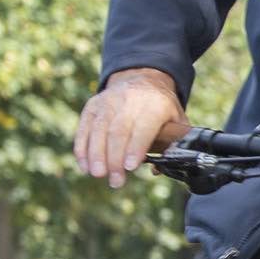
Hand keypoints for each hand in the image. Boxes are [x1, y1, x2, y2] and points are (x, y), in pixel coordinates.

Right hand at [74, 68, 187, 186]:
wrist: (144, 78)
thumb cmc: (162, 108)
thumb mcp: (177, 120)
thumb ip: (173, 144)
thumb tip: (157, 170)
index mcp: (155, 105)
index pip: (144, 128)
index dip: (136, 148)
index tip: (130, 167)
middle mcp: (130, 100)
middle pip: (119, 131)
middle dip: (115, 159)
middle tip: (115, 180)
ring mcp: (109, 101)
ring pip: (99, 129)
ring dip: (96, 154)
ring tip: (98, 174)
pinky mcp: (93, 105)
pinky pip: (85, 127)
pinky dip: (82, 147)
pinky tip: (84, 165)